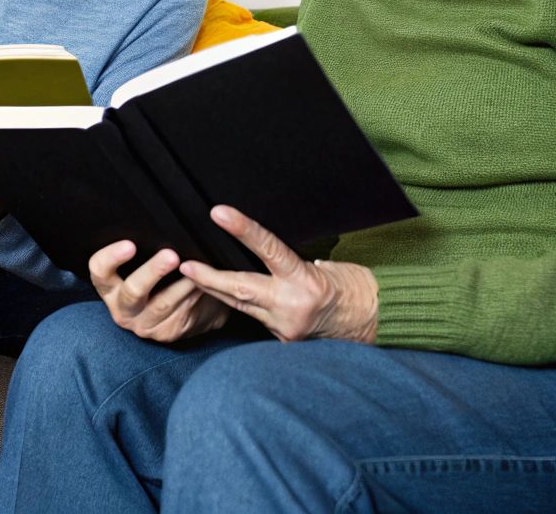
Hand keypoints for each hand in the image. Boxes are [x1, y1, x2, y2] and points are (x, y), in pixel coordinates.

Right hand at [89, 240, 229, 342]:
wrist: (188, 309)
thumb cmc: (162, 277)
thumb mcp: (146, 263)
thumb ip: (145, 247)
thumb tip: (157, 218)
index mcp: (110, 287)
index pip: (99, 271)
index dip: (110, 258)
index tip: (130, 244)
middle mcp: (122, 308)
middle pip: (132, 291)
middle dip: (152, 271)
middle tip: (171, 255)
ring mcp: (144, 324)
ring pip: (163, 303)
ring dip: (182, 283)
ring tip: (196, 265)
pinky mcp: (166, 333)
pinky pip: (182, 312)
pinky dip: (194, 294)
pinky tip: (204, 283)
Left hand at [179, 205, 378, 342]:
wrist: (371, 321)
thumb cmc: (349, 285)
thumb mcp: (322, 267)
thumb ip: (287, 264)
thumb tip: (257, 250)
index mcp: (305, 281)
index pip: (268, 249)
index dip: (243, 229)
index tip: (219, 213)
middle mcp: (292, 306)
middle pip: (241, 289)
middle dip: (209, 278)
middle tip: (184, 264)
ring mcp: (285, 328)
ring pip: (240, 307)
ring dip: (214, 292)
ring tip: (189, 277)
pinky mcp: (282, 342)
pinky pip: (254, 321)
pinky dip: (239, 308)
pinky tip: (220, 298)